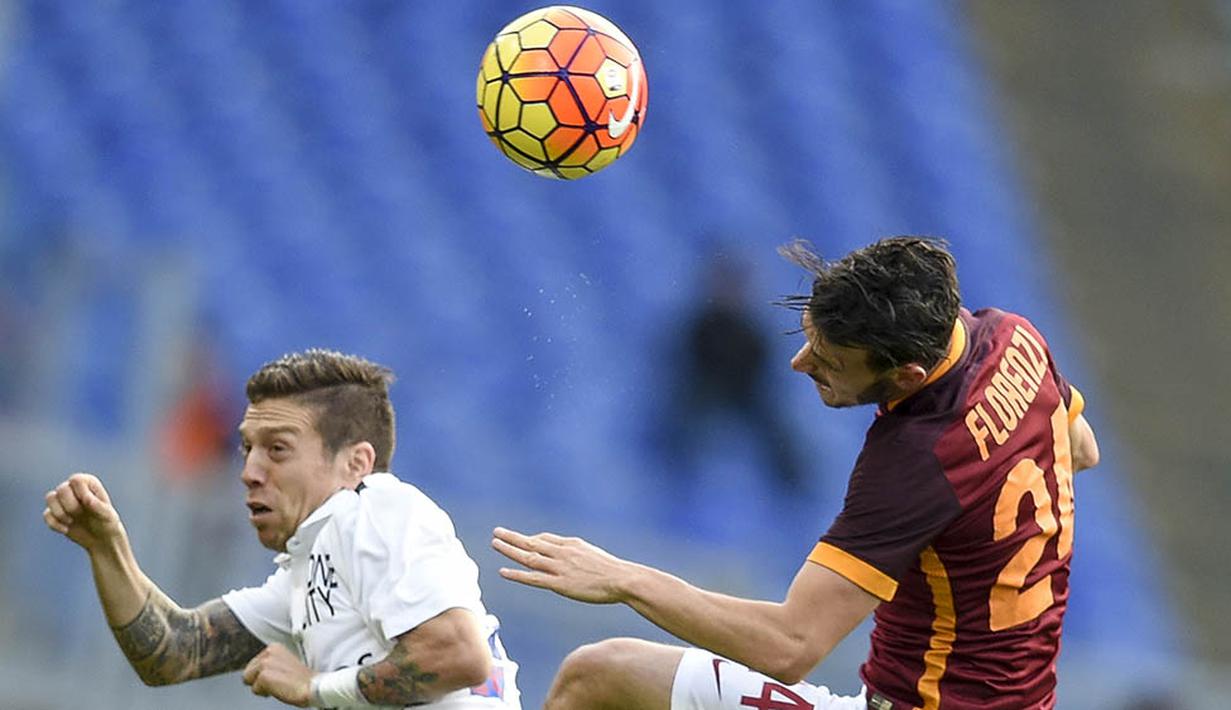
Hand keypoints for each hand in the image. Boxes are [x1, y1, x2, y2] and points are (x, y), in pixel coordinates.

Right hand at [43, 473, 123, 551]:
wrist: (101, 539)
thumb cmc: (108, 523)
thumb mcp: (107, 515)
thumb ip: (97, 506)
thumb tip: (85, 498)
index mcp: (89, 483)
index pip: (76, 480)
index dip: (79, 493)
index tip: (88, 505)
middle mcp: (74, 488)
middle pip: (61, 489)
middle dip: (70, 505)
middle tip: (80, 514)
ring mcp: (63, 501)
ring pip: (50, 497)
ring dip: (59, 513)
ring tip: (71, 521)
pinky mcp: (55, 513)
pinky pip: (46, 514)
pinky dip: (54, 524)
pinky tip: (66, 530)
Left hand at [243, 643, 312, 706]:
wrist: (313, 686)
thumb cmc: (303, 679)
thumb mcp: (286, 663)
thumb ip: (271, 663)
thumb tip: (259, 672)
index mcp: (274, 647)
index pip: (253, 664)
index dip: (262, 674)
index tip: (276, 676)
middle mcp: (268, 652)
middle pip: (248, 672)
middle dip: (258, 679)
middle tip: (277, 682)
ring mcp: (265, 663)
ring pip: (248, 680)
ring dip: (261, 686)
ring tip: (278, 685)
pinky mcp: (263, 676)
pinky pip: (255, 690)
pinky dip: (265, 693)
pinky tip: (279, 689)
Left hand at [491, 527, 631, 603]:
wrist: (622, 579)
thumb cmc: (612, 571)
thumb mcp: (592, 555)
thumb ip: (577, 554)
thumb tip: (570, 558)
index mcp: (571, 544)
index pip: (545, 538)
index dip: (530, 539)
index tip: (521, 540)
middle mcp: (562, 552)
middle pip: (532, 542)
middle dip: (513, 537)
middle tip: (497, 532)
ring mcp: (559, 567)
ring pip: (528, 557)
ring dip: (510, 549)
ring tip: (494, 543)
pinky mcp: (559, 583)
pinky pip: (533, 578)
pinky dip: (516, 574)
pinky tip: (503, 571)